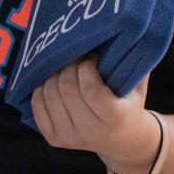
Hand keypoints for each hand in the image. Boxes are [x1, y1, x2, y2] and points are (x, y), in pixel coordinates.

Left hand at [32, 59, 155, 168]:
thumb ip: (131, 62)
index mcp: (115, 118)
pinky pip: (37, 105)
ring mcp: (69, 138)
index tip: (92, 60)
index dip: (86, 68)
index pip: (90, 89)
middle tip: (76, 61)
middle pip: (66, 88)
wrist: (122, 140)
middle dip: (69, 67)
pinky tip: (54, 83)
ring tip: (66, 71)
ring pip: (49, 94)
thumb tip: (120, 33)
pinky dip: (42, 88)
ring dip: (54, 75)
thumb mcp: (137, 85)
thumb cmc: (129, 105)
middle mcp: (90, 132)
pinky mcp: (53, 138)